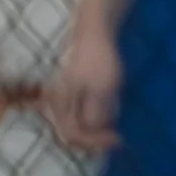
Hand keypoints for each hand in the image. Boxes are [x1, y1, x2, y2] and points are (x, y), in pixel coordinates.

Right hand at [45, 25, 123, 153]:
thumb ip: (96, 112)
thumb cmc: (98, 58)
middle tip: (116, 141)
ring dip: (92, 135)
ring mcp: (62, 100)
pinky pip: (77, 119)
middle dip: (94, 142)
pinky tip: (106, 123)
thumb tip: (95, 132)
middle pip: (71, 135)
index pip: (74, 134)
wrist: (94, 32)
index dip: (96, 143)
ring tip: (111, 134)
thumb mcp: (103, 87)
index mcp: (61, 103)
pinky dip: (91, 126)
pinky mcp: (70, 96)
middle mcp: (57, 105)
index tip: (118, 140)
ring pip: (74, 128)